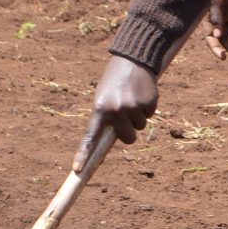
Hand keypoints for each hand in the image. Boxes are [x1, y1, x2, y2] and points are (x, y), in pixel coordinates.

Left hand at [74, 55, 158, 172]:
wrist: (132, 58)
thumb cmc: (114, 81)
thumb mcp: (103, 97)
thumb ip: (105, 118)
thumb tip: (107, 143)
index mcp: (100, 109)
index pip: (90, 137)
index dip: (84, 154)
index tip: (78, 170)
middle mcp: (116, 109)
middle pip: (127, 138)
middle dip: (128, 132)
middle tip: (126, 116)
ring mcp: (133, 106)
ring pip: (140, 127)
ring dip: (138, 117)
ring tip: (133, 98)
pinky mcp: (149, 102)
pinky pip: (150, 115)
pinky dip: (147, 107)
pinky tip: (142, 93)